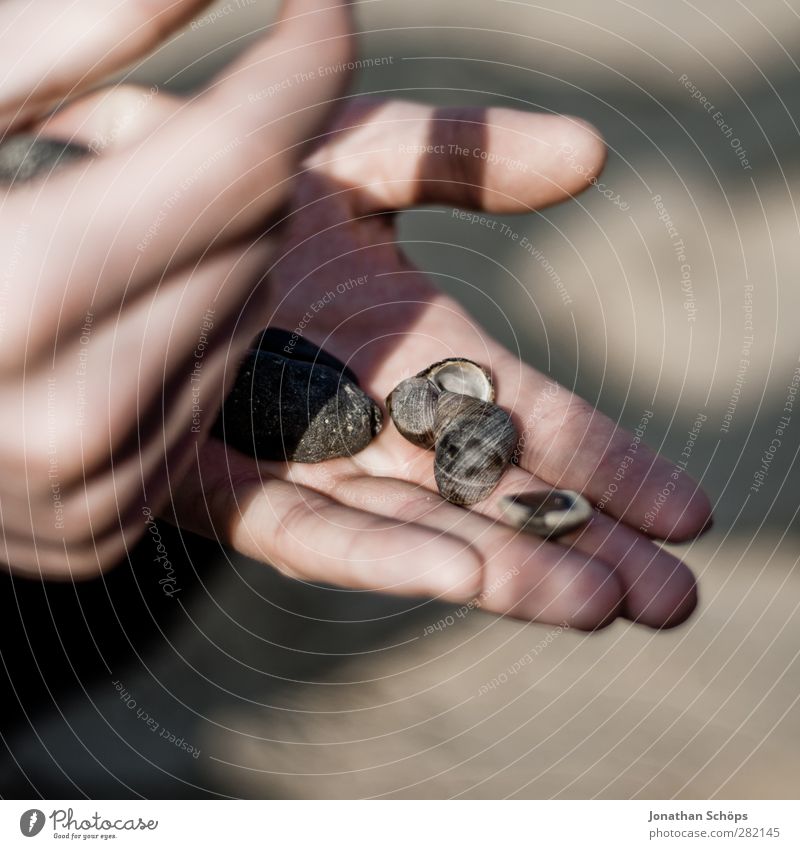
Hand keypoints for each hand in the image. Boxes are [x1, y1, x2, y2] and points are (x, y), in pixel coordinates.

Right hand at [0, 0, 352, 576]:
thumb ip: (64, 39)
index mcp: (17, 292)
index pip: (245, 158)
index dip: (305, 61)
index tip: (318, 1)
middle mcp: (72, 417)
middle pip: (257, 241)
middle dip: (233, 162)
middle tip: (149, 138)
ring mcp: (91, 494)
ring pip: (247, 316)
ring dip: (210, 251)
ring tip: (100, 236)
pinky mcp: (104, 527)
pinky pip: (212, 393)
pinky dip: (187, 334)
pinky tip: (103, 320)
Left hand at [170, 99, 712, 629]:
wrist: (114, 197)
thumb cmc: (243, 176)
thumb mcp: (363, 157)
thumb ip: (464, 156)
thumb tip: (591, 154)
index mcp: (417, 349)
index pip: (531, 416)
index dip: (608, 462)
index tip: (686, 509)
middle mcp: (373, 417)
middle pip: (492, 494)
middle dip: (584, 544)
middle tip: (675, 600)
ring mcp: (303, 458)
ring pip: (420, 529)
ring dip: (510, 569)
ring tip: (603, 605)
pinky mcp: (222, 489)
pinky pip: (310, 531)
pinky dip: (386, 555)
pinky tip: (465, 576)